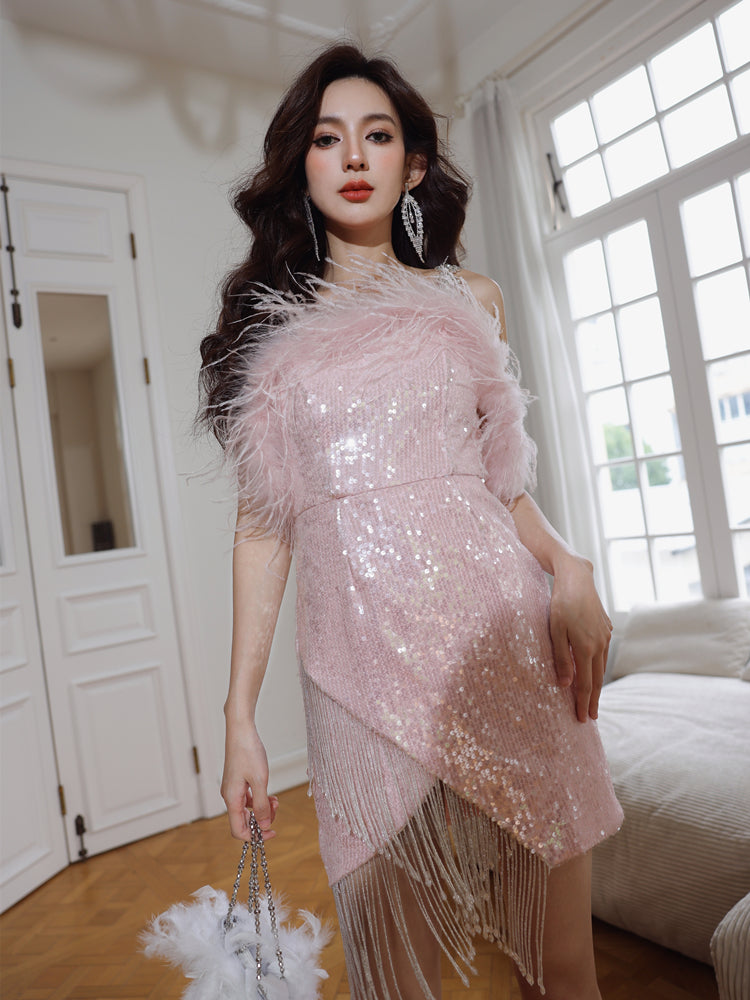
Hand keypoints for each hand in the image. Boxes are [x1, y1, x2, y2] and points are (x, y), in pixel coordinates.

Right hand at [221, 721, 278, 840]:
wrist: (241, 730)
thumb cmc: (248, 752)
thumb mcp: (260, 780)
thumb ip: (261, 805)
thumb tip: (264, 826)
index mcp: (232, 799)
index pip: (239, 830)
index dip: (255, 836)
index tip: (272, 832)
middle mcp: (230, 796)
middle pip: (244, 821)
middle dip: (262, 820)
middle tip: (276, 808)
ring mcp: (233, 789)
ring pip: (247, 810)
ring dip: (263, 809)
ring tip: (275, 800)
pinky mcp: (238, 781)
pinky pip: (248, 798)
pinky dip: (260, 799)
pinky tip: (270, 794)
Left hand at [549, 555, 611, 722]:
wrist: (577, 577)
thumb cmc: (561, 602)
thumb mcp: (555, 630)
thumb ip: (560, 658)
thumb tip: (565, 685)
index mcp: (586, 647)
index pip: (586, 684)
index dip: (584, 703)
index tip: (583, 719)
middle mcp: (600, 644)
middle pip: (597, 679)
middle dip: (593, 700)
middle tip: (591, 717)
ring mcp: (605, 635)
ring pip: (601, 666)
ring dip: (597, 684)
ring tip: (593, 698)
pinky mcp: (606, 627)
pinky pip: (602, 652)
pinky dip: (598, 665)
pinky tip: (594, 669)